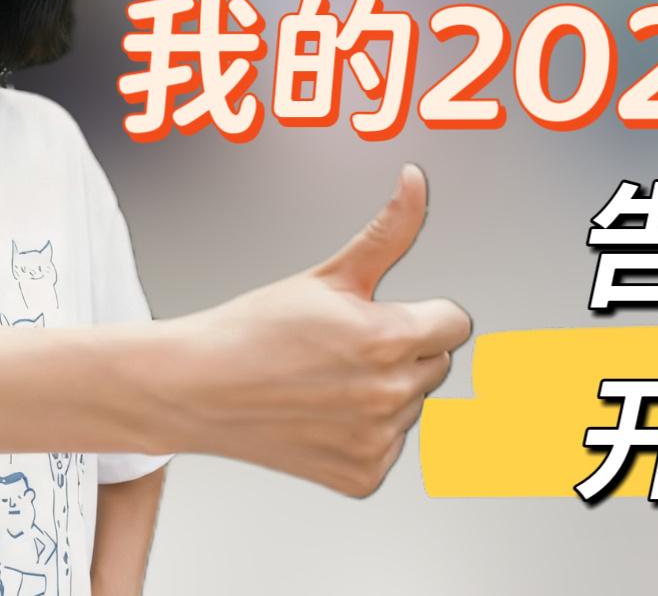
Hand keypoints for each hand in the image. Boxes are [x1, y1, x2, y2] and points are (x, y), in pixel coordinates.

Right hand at [165, 164, 469, 495]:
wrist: (202, 388)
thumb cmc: (259, 328)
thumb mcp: (330, 273)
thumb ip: (390, 230)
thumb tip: (416, 181)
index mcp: (388, 339)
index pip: (455, 325)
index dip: (422, 313)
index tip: (385, 314)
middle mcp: (389, 396)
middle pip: (436, 364)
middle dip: (405, 349)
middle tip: (348, 343)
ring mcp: (376, 442)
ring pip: (413, 404)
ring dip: (386, 391)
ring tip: (330, 377)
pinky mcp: (362, 477)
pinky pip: (390, 445)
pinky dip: (366, 432)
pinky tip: (326, 412)